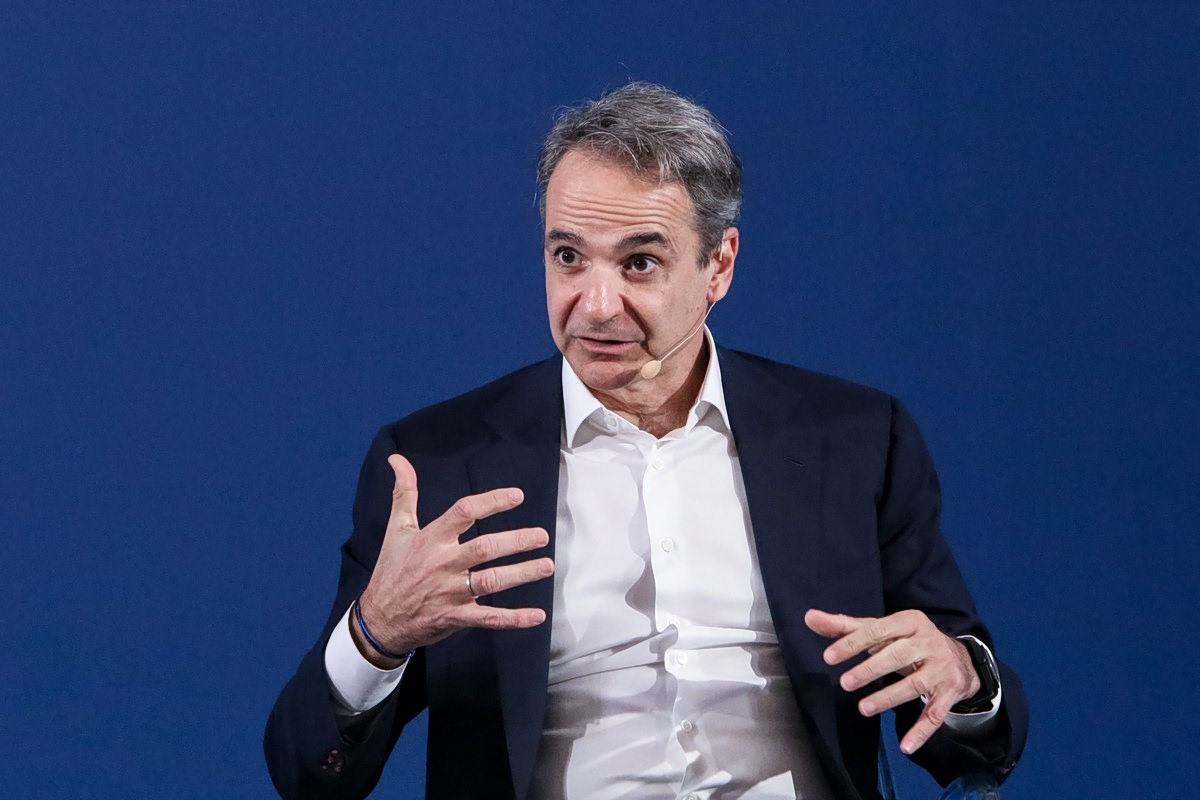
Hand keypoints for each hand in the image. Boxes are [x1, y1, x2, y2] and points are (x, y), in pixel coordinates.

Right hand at [354, 454, 553, 666]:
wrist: (379, 619)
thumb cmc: (391, 570)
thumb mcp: (396, 530)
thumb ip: (404, 493)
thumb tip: (397, 459)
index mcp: (430, 539)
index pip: (464, 513)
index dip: (491, 502)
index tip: (517, 496)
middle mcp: (442, 563)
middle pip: (484, 548)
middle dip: (515, 541)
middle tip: (541, 536)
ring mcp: (450, 592)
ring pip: (491, 581)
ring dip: (521, 573)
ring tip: (547, 565)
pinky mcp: (455, 617)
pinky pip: (488, 618)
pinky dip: (513, 618)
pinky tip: (537, 615)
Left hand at [804, 608, 979, 754]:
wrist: (961, 658)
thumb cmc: (909, 641)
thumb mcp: (882, 630)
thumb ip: (845, 626)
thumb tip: (810, 617)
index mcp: (909, 621)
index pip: (877, 630)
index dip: (852, 643)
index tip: (829, 657)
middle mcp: (928, 642)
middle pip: (897, 655)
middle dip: (870, 669)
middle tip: (845, 683)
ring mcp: (941, 668)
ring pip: (915, 685)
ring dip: (888, 698)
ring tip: (863, 708)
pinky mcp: (950, 693)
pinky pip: (936, 714)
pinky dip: (921, 731)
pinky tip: (905, 746)